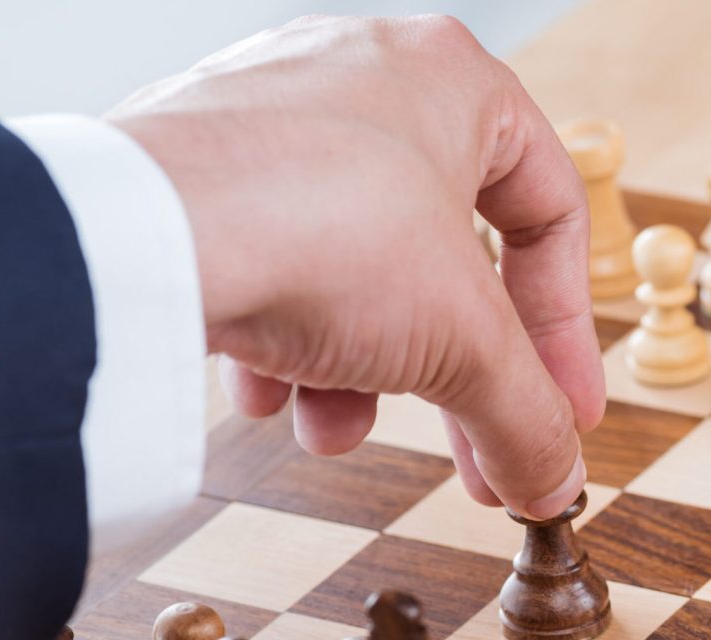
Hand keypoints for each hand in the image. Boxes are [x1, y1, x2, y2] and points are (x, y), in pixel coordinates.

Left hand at [107, 14, 602, 519]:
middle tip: (481, 463)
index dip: (569, 333)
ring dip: (363, 374)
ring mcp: (277, 127)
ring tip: (335, 429)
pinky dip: (287, 345)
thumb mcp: (465, 345)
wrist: (142, 242)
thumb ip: (527, 418)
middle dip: (464, 383)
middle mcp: (365, 88)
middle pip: (452, 268)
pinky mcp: (207, 179)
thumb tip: (556, 483)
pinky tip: (269, 393)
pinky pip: (278, 270)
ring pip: (362, 278)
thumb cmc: (319, 234)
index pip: (551, 218)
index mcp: (452, 83)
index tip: (567, 414)